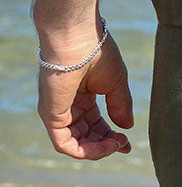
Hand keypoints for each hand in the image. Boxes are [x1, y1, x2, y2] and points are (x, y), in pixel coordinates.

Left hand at [37, 26, 133, 159]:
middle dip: (106, 145)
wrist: (76, 36)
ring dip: (99, 150)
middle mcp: (67, 104)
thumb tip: (126, 128)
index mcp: (81, 95)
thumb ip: (120, 106)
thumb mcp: (116, 84)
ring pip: (76, 145)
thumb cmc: (96, 51)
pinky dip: (86, 151)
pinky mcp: (50, 115)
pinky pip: (66, 145)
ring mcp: (57, 110)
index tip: (126, 142)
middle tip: (122, 143)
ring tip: (115, 143)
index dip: (110, 137)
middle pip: (86, 137)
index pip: (94, 124)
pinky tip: (104, 145)